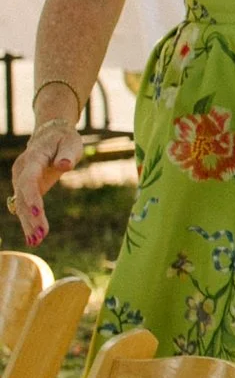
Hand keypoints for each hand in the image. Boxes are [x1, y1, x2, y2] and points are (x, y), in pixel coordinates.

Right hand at [10, 117, 79, 247]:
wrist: (50, 136)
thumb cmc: (64, 140)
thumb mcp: (71, 143)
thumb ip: (67, 154)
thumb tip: (64, 165)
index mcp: (33, 159)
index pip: (29, 180)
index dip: (31, 197)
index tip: (37, 214)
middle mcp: (21, 170)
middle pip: (23, 196)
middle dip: (30, 217)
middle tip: (40, 236)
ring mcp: (20, 180)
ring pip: (20, 204)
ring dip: (28, 224)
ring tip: (37, 241)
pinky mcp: (24, 188)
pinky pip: (23, 206)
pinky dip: (27, 222)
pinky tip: (33, 239)